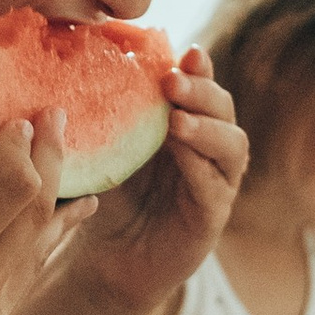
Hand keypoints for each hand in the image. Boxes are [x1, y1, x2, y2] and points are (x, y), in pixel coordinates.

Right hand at [0, 126, 86, 314]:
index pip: (14, 184)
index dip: (23, 145)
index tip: (20, 118)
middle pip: (37, 213)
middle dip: (52, 161)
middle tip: (57, 122)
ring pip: (43, 248)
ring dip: (60, 203)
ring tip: (76, 168)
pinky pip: (26, 278)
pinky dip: (41, 241)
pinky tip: (55, 218)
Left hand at [69, 52, 248, 314]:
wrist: (107, 262)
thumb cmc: (108, 200)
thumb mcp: (109, 151)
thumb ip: (111, 117)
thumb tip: (82, 68)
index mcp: (188, 128)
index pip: (203, 90)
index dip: (201, 70)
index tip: (186, 53)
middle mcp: (209, 152)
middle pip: (224, 111)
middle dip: (202, 92)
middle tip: (172, 82)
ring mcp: (216, 185)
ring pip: (232, 146)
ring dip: (207, 128)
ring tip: (177, 119)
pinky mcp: (212, 218)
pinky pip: (216, 188)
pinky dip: (201, 168)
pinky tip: (181, 154)